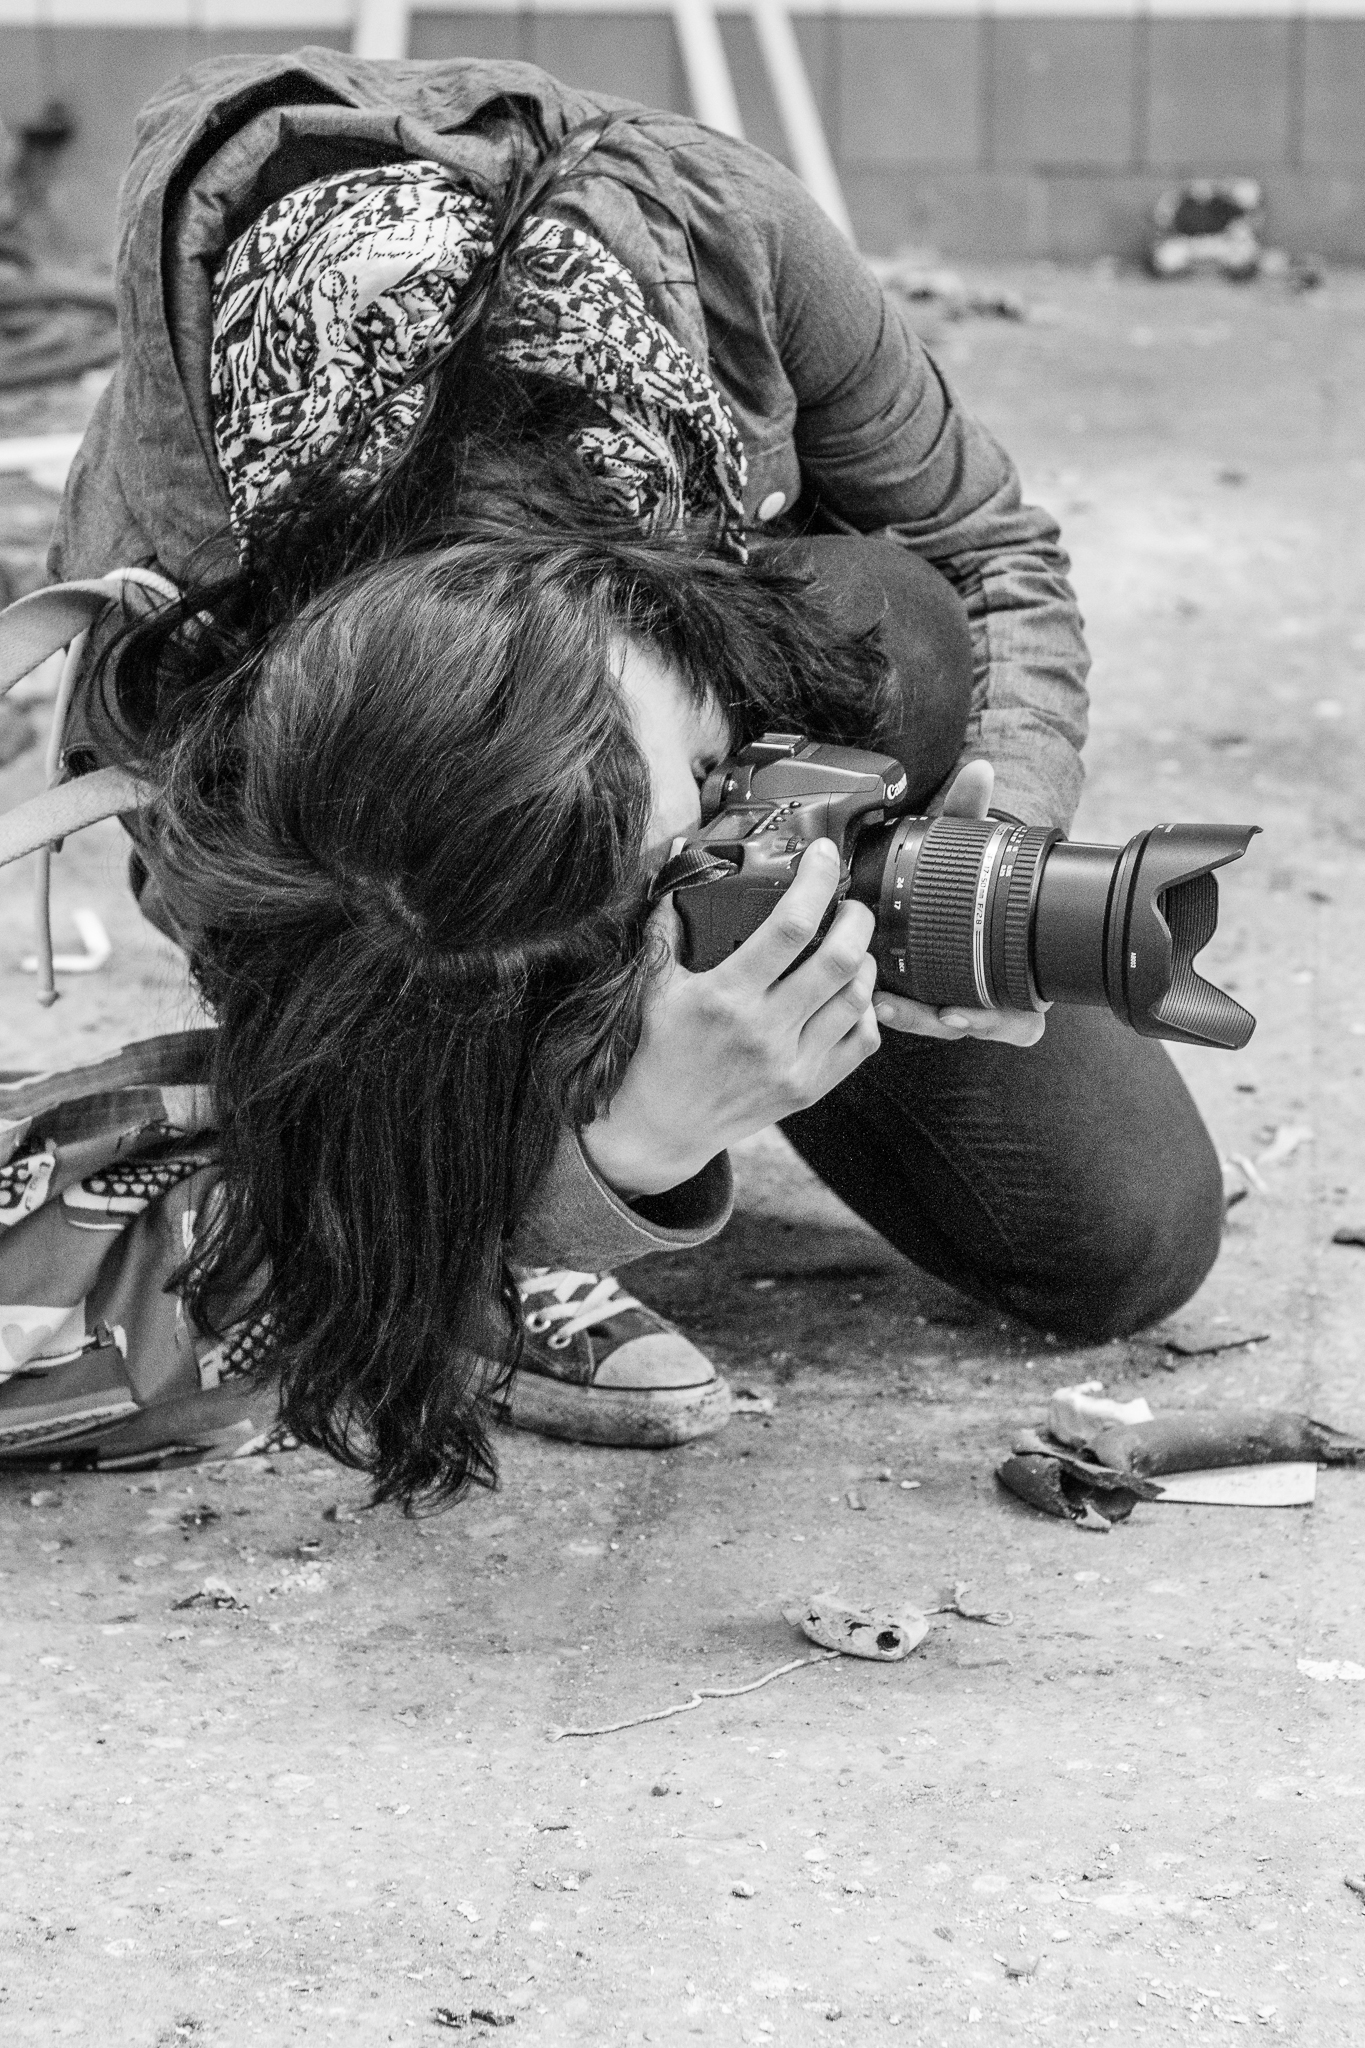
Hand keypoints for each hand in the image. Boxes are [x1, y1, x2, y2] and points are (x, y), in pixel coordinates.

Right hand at [580, 838, 878, 1197]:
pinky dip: (865, 1009)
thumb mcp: (652, 986)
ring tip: (851, 946)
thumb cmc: (656, 1052)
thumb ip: (665, 926)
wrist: (661, 1127)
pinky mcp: (809, 1088)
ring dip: (864, 960)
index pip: (789, 926)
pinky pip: (863, 1040)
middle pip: (840, 958)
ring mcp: (792, 1064)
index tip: (821, 857)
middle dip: (856, 917)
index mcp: (726, 996)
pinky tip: (848, 995)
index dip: (816, 882)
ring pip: (859, 997)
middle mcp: (765, 1031)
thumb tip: (673, 869)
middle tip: (848, 903)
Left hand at [871, 759, 1047, 1048]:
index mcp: (1018, 968)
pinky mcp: (930, 997)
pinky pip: (921, 1019)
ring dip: (910, 1021)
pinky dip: (900, 1013)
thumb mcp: (968, 842)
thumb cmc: (972, 871)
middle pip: (974, 1030)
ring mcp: (962, 996)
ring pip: (942, 1029)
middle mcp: (994, 989)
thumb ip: (970, 810)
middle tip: (899, 1009)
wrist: (962, 878)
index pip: (1018, 1016)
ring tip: (877, 1003)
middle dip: (937, 1024)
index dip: (994, 1022)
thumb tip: (978, 769)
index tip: (955, 1011)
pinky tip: (868, 1000)